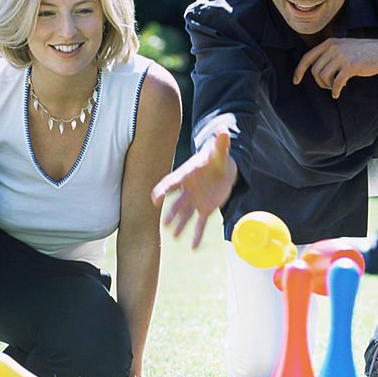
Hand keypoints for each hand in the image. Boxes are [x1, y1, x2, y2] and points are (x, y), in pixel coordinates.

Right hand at [150, 129, 236, 248]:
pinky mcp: (205, 208)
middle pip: (177, 202)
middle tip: (164, 223)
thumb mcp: (220, 150)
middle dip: (171, 213)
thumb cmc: (217, 157)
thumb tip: (223, 129)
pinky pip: (199, 223)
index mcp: (188, 174)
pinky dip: (196, 234)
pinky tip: (192, 246)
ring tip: (174, 236)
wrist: (223, 167)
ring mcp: (195, 200)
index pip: (173, 182)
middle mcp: (188, 190)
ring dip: (180, 225)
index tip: (154, 197)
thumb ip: (220, 142)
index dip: (164, 189)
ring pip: (185, 214)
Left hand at [293, 38, 377, 98]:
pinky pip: (336, 83)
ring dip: (328, 86)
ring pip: (323, 77)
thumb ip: (329, 55)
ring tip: (336, 87)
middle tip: (330, 86)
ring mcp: (342, 56)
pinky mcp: (350, 66)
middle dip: (320, 83)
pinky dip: (335, 91)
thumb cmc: (363, 52)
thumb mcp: (343, 47)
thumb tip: (316, 71)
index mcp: (329, 43)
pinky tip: (338, 93)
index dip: (299, 70)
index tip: (296, 81)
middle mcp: (333, 48)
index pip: (307, 57)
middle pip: (315, 71)